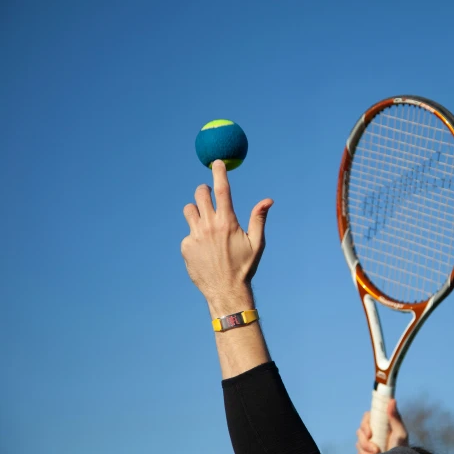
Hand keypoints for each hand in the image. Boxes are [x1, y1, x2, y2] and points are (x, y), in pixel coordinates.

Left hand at [181, 160, 272, 313]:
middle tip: (208, 195)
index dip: (219, 172)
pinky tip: (205, 250)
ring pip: (189, 210)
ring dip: (196, 210)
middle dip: (204, 190)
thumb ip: (259, 219)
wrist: (226, 291)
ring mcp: (195, 236)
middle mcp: (209, 226)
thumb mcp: (257, 243)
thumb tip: (268, 200)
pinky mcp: (186, 247)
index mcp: (228, 222)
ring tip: (206, 223)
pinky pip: (188, 232)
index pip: (222, 190)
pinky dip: (195, 235)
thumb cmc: (245, 266)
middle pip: (200, 194)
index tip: (217, 162)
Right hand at [355, 399, 407, 453]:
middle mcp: (371, 433)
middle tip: (376, 450)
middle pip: (359, 431)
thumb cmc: (402, 447)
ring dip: (366, 451)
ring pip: (358, 444)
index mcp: (379, 424)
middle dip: (365, 442)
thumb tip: (392, 400)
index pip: (366, 417)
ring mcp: (366, 444)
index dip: (365, 424)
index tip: (369, 433)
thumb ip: (395, 417)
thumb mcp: (400, 433)